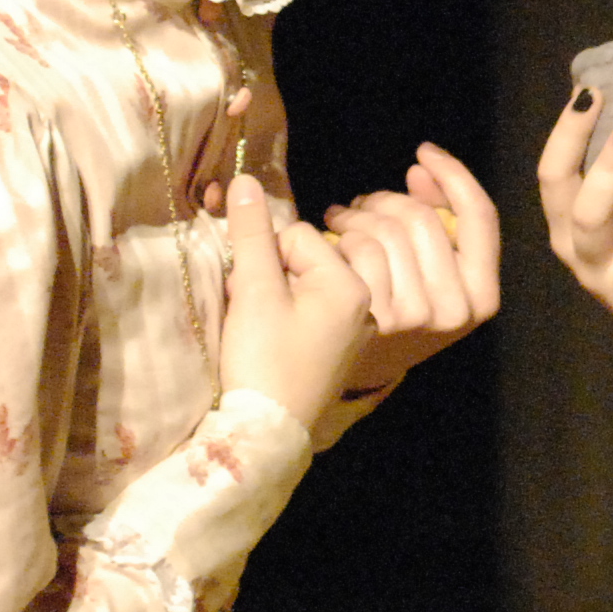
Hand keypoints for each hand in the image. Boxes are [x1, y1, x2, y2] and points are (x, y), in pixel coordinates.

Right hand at [216, 170, 374, 425]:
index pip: (300, 235)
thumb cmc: (262, 360)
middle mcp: (366, 303)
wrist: (265, 431)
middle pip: (313, 252)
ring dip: (284, 288)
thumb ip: (252, 234)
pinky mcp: (343, 347)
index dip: (265, 256)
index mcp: (353, 285)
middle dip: (278, 269)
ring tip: (266, 321)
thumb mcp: (253, 291)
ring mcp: (357, 326)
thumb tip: (246, 180)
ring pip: (315, 278)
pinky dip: (293, 309)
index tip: (252, 292)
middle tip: (260, 307)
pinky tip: (277, 335)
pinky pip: (319, 306)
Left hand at [322, 141, 502, 402]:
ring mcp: (414, 316)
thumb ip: (439, 220)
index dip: (454, 175)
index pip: (479, 217)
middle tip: (363, 203)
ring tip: (343, 219)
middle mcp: (455, 310)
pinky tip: (329, 238)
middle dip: (388, 198)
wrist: (354, 368)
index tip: (423, 153)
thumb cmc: (397, 307)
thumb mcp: (438, 273)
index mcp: (482, 296)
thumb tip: (420, 169)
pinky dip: (341, 232)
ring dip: (359, 211)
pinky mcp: (373, 315)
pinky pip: (359, 246)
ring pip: (389, 229)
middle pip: (424, 217)